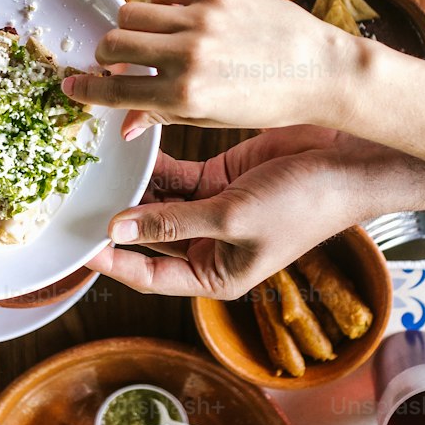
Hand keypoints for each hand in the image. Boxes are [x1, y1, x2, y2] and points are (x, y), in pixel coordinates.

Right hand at [62, 0, 357, 132]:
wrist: (321, 71)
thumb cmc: (270, 101)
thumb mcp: (212, 118)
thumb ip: (163, 115)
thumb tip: (124, 126)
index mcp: (185, 95)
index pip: (115, 89)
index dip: (86, 88)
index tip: (71, 84)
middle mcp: (188, 55)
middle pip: (113, 43)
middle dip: (108, 54)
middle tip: (119, 59)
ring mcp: (202, 19)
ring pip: (132, 11)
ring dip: (131, 25)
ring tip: (149, 35)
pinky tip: (173, 13)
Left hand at [93, 128, 424, 296]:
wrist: (347, 162)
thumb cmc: (303, 203)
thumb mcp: (231, 217)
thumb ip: (173, 223)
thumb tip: (118, 229)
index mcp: (218, 276)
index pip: (150, 276)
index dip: (112, 263)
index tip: (78, 246)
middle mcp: (212, 248)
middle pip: (149, 239)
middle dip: (117, 221)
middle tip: (76, 201)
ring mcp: (213, 211)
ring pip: (159, 204)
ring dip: (133, 189)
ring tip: (97, 171)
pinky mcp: (219, 178)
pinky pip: (176, 175)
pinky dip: (155, 165)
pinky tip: (129, 149)